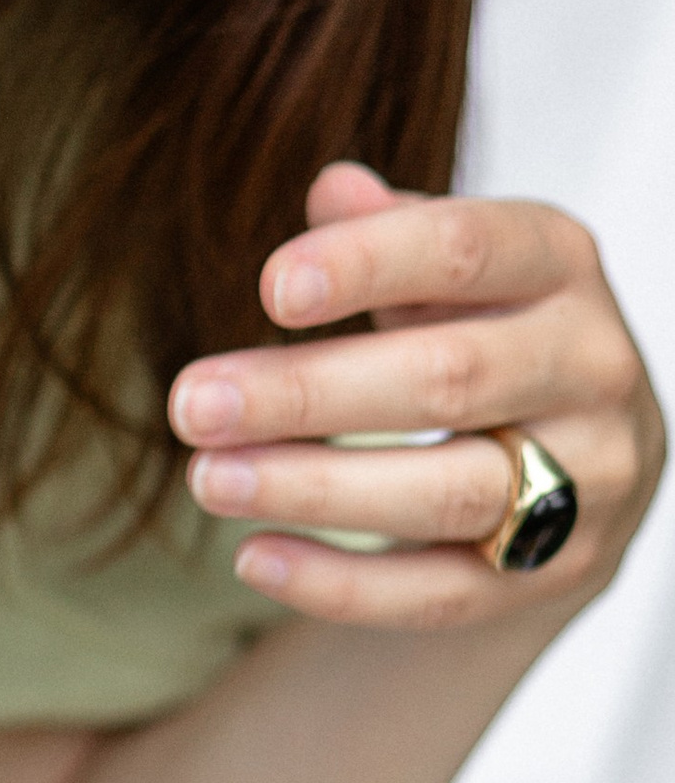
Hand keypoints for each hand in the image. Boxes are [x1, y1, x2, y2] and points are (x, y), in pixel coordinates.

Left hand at [174, 162, 662, 625]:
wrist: (577, 463)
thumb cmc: (479, 335)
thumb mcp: (442, 270)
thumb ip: (387, 230)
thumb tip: (334, 189)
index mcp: (559, 267)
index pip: (467, 250)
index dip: (368, 264)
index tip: (269, 288)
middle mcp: (593, 369)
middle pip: (448, 379)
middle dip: (307, 394)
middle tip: (189, 404)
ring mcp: (589, 480)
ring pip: (447, 494)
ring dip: (314, 489)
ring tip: (205, 479)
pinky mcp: (557, 573)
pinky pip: (443, 593)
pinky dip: (341, 582)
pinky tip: (253, 556)